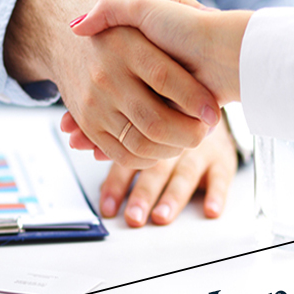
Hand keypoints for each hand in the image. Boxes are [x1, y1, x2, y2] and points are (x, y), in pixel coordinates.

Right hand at [4, 0, 220, 168]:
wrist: (53, 27)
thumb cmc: (109, 9)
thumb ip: (174, 0)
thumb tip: (210, 14)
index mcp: (124, 44)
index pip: (164, 78)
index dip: (194, 99)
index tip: (213, 110)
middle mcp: (105, 76)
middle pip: (153, 120)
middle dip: (188, 133)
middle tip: (206, 130)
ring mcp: (93, 103)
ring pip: (138, 143)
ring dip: (171, 150)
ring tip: (189, 139)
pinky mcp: (87, 122)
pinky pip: (119, 153)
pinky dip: (146, 158)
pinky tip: (164, 147)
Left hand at [62, 112, 237, 224]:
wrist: (207, 75)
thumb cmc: (162, 101)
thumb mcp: (133, 106)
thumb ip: (100, 122)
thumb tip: (70, 135)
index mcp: (148, 123)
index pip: (128, 156)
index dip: (116, 183)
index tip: (107, 209)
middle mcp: (174, 135)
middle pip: (157, 166)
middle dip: (142, 194)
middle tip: (133, 217)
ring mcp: (200, 146)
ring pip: (186, 171)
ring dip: (173, 196)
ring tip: (161, 216)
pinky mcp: (223, 152)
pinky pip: (222, 173)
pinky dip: (217, 192)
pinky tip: (211, 210)